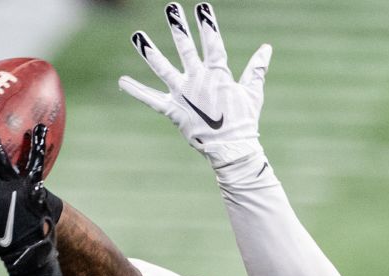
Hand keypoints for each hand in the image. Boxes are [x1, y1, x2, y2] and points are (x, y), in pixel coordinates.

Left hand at [119, 2, 270, 166]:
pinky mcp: (173, 111)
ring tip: (137, 36)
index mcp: (218, 75)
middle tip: (171, 7)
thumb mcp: (252, 93)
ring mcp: (183, 95)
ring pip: (163, 69)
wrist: (232, 149)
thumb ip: (256, 69)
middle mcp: (198, 81)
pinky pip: (152, 100)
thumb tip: (267, 48)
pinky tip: (122, 81)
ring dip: (150, 53)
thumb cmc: (244, 121)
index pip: (212, 43)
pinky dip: (136, 91)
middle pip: (186, 49)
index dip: (207, 24)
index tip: (202, 6)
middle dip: (178, 28)